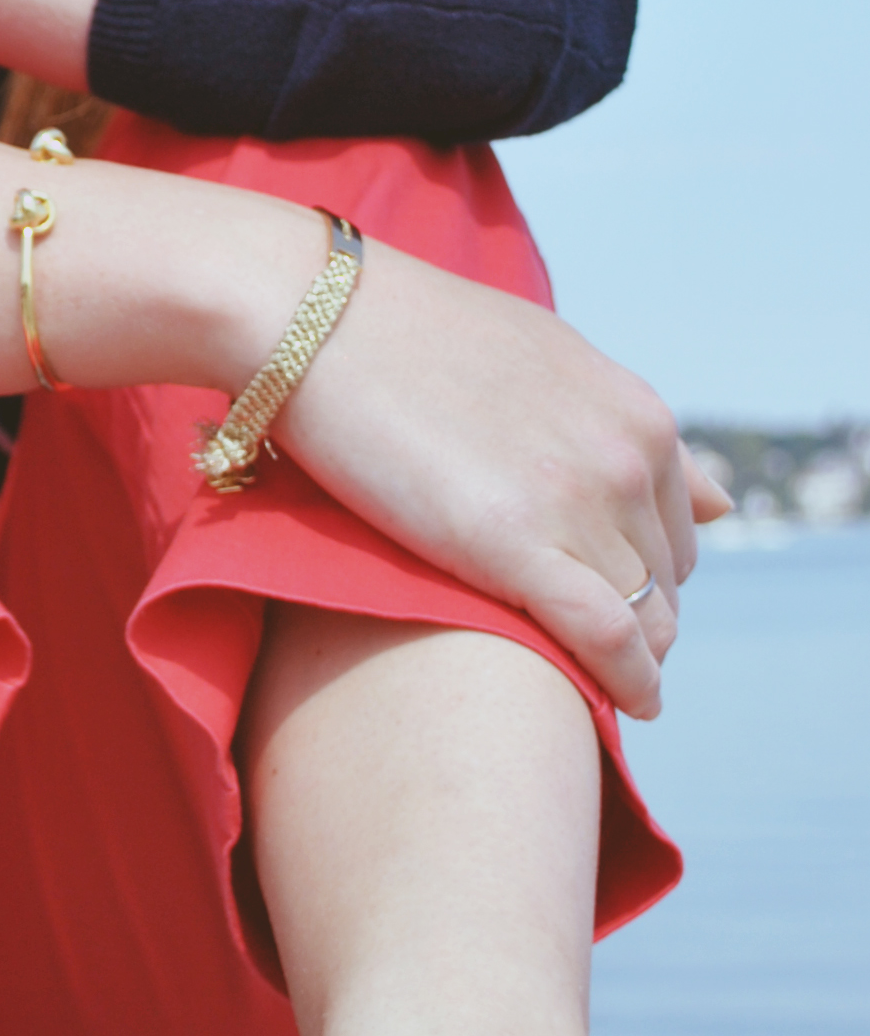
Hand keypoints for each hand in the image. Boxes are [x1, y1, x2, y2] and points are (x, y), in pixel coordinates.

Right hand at [277, 242, 731, 719]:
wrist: (316, 323)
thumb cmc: (405, 345)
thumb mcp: (543, 368)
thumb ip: (621, 432)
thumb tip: (719, 498)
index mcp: (635, 413)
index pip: (679, 526)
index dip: (652, 577)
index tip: (619, 612)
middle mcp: (626, 457)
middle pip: (664, 577)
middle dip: (644, 621)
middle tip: (598, 662)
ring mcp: (577, 501)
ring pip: (643, 613)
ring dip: (634, 660)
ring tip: (603, 692)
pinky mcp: (517, 548)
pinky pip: (605, 635)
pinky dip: (627, 681)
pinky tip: (628, 711)